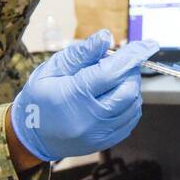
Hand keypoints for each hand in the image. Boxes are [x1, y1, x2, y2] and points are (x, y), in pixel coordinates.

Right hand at [9, 30, 159, 162]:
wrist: (29, 135)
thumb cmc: (39, 98)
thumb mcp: (53, 69)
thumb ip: (82, 53)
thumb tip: (106, 37)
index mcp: (74, 96)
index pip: (113, 71)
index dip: (134, 55)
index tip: (149, 44)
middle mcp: (90, 118)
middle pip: (128, 89)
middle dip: (130, 71)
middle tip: (117, 64)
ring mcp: (99, 134)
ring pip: (133, 105)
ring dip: (130, 87)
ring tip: (110, 82)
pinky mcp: (105, 142)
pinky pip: (130, 120)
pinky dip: (129, 105)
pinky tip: (113, 97)